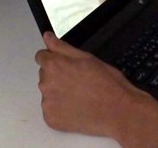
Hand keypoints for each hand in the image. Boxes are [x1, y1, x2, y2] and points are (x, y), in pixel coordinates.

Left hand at [34, 32, 149, 136]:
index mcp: (54, 65)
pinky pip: (51, 110)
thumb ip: (61, 46)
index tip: (65, 65)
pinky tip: (77, 107)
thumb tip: (47, 37)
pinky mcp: (50, 119)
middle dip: (57, 76)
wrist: (116, 110)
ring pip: (48, 93)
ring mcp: (47, 103)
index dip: (54, 58)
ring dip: (58, 92)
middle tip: (78, 81)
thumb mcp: (86, 57)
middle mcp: (46, 84)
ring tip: (80, 95)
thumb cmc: (106, 83)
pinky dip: (61, 109)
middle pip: (45, 75)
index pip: (41, 56)